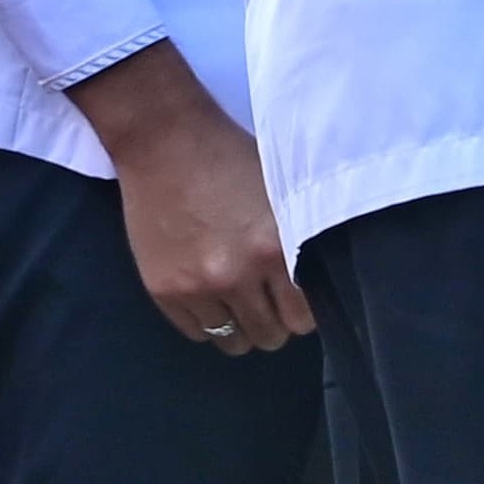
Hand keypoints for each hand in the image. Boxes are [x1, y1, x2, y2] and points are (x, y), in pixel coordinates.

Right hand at [67, 40, 312, 351]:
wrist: (166, 141)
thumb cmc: (232, 157)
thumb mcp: (281, 193)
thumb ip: (299, 237)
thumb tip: (320, 281)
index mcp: (275, 247)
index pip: (305, 316)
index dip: (306, 310)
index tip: (302, 298)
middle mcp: (237, 274)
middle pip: (271, 335)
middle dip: (277, 321)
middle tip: (272, 299)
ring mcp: (196, 286)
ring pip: (234, 342)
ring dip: (244, 326)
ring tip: (243, 300)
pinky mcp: (163, 291)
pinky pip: (198, 333)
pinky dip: (210, 321)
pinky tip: (214, 295)